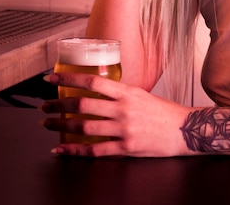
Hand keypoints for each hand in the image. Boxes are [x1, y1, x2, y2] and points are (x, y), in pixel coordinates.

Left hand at [41, 72, 190, 156]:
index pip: (93, 81)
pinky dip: (74, 151)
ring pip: (84, 127)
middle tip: (45, 106)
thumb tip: (98, 92)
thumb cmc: (162, 112)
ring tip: (48, 124)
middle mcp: (124, 109)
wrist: (184, 130)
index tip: (52, 78)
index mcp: (127, 92)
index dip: (69, 79)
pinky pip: (94, 151)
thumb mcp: (142, 95)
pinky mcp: (126, 148)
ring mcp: (124, 129)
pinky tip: (61, 149)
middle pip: (83, 104)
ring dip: (61, 126)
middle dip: (59, 105)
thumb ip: (120, 94)